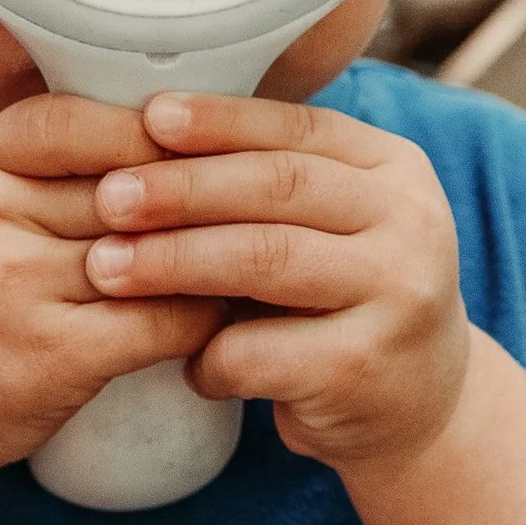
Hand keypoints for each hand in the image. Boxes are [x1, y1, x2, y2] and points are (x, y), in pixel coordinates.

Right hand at [0, 95, 227, 475]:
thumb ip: (55, 163)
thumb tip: (179, 121)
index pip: (79, 121)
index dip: (150, 132)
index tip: (203, 145)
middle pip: (130, 187)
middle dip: (202, 196)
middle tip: (269, 198)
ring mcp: (15, 286)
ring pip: (155, 251)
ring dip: (218, 256)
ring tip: (265, 250)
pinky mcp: (52, 355)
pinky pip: (160, 321)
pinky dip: (205, 316)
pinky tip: (226, 312)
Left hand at [83, 94, 469, 469]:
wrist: (419, 407)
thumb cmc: (339, 298)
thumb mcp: (325, 225)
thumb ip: (264, 180)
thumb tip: (146, 128)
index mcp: (394, 168)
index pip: (299, 127)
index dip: (220, 120)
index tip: (147, 117)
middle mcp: (411, 221)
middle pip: (278, 186)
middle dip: (182, 188)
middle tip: (107, 198)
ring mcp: (398, 294)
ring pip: (266, 259)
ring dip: (174, 261)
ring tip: (106, 267)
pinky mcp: (366, 368)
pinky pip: (260, 351)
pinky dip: (207, 354)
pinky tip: (183, 361)